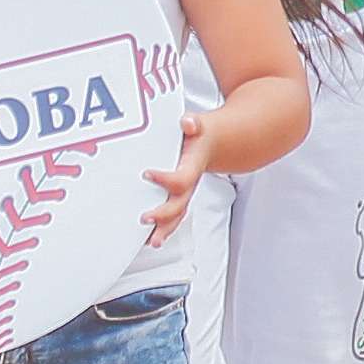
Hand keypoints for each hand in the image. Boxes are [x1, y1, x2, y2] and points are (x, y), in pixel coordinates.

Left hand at [139, 112, 209, 244]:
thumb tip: (188, 123)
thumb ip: (193, 123)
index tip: (147, 173)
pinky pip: (172, 217)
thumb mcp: (200, 124)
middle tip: (145, 217)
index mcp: (193, 166)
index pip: (182, 178)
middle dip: (163, 214)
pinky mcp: (178, 198)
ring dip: (165, 229)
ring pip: (177, 215)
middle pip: (180, 205)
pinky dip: (162, 229)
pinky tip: (149, 239)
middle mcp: (190, 184)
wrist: (219, 144)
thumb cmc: (203, 136)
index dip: (166, 179)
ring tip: (152, 241)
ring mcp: (185, 194)